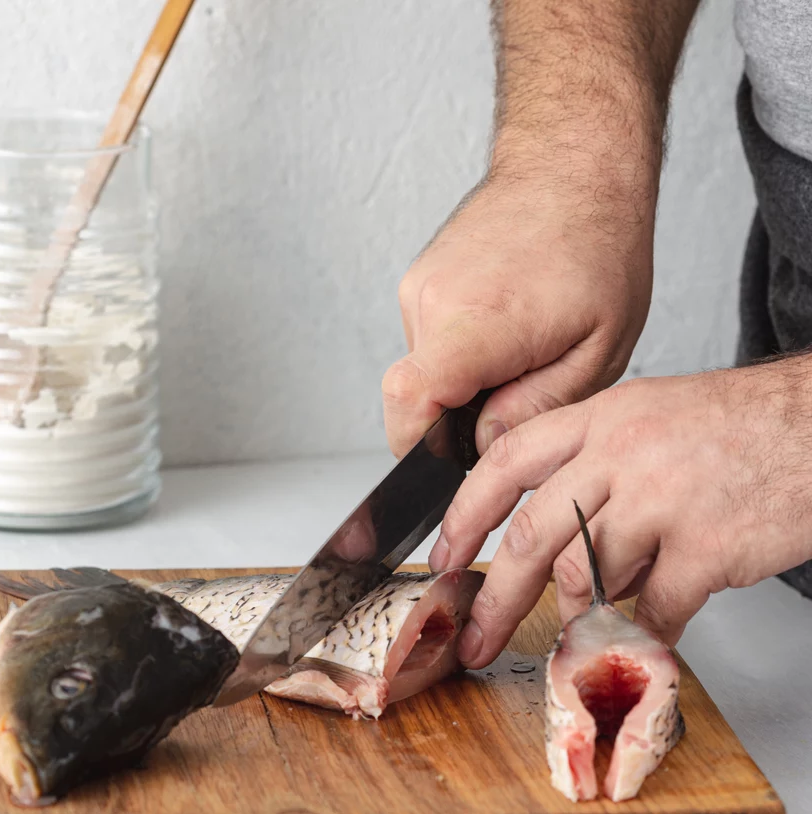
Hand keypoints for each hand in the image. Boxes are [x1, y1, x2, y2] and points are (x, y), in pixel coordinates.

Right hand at [384, 167, 654, 458]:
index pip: (409, 400)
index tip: (450, 455)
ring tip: (521, 342)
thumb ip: (536, 408)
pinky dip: (462, 349)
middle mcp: (433, 301)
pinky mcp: (418, 279)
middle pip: (418, 397)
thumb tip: (483, 445)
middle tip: (522, 384)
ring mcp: (419, 286)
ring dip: (466, 378)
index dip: (419, 445)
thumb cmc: (599, 246)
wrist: (574, 162)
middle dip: (461, 414)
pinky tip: (505, 321)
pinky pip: (429, 341)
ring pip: (425, 370)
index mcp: (479, 321)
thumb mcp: (598, 349)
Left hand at [428, 359, 811, 666]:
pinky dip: (645, 633)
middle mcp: (622, 454)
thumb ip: (595, 471)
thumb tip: (558, 552)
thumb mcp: (652, 417)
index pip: (506, 463)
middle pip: (532, 534)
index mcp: (601, 418)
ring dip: (580, 615)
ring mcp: (664, 499)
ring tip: (585, 631)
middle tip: (477, 639)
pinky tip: (648, 638)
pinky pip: (655, 608)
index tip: (444, 558)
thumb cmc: (743, 426)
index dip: (465, 515)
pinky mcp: (707, 546)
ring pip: (587, 574)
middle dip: (495, 597)